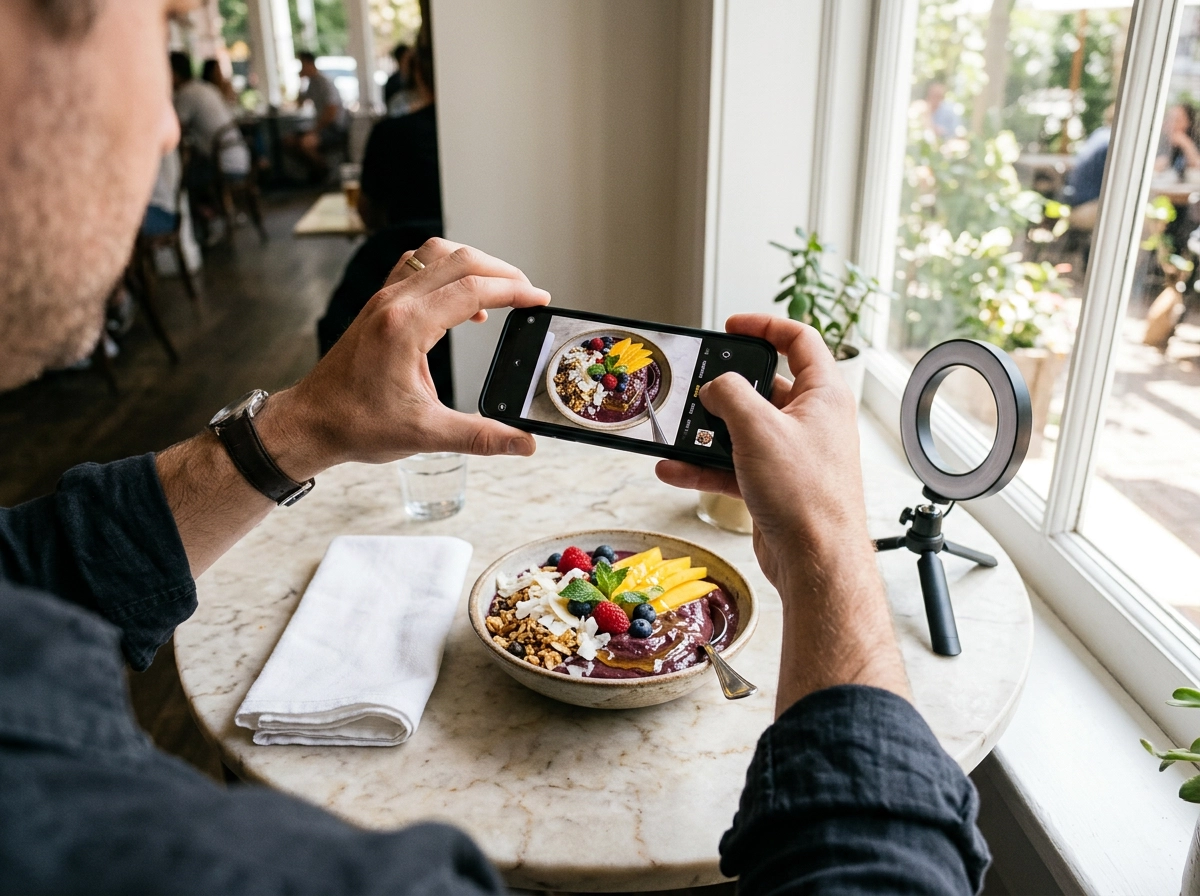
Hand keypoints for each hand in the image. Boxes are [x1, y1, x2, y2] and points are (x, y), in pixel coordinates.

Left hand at [260, 239, 549, 477]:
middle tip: (528, 293)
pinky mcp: (378, 306)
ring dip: (472, 263)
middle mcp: (394, 303)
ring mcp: (383, 299)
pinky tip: (462, 303)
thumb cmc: (356, 425)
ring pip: (435, 255)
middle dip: (501, 272)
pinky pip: (416, 268)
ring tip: (499, 288)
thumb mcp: (425, 434)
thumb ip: (480, 436)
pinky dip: (447, 272)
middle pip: (459, 260)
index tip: (539, 299)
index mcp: (406, 326)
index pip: (473, 289)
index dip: (513, 291)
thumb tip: (524, 443)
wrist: (309, 423)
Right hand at [656, 314, 869, 592]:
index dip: (766, 326)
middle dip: (725, 390)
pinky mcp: (775, 486)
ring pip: (743, 431)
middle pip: (764, 387)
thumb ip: (730, 395)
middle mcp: (811, 421)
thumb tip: (714, 387)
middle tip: (697, 387)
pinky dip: (705, 467)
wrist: (815, 562)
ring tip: (677, 433)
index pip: (799, 341)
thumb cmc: (806, 495)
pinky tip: (675, 470)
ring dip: (708, 433)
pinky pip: (734, 466)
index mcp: (823, 395)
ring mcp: (793, 455)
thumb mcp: (758, 428)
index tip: (732, 326)